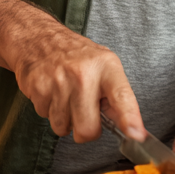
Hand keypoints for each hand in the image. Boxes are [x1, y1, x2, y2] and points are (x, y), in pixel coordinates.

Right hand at [8, 20, 145, 143]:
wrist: (39, 39)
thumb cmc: (77, 56)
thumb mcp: (104, 65)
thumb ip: (117, 95)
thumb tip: (131, 128)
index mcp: (106, 67)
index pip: (122, 96)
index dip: (130, 118)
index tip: (136, 135)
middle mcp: (84, 74)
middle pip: (88, 128)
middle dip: (86, 130)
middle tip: (85, 112)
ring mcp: (59, 81)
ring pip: (63, 127)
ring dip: (65, 120)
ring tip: (66, 97)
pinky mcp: (38, 88)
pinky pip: (45, 118)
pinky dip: (49, 110)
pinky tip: (52, 93)